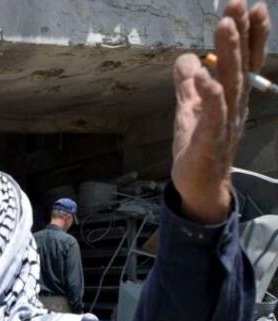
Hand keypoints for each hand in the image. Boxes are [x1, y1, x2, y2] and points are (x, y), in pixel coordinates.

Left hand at [171, 0, 269, 224]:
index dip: (250, 33)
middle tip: (238, 4)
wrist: (199, 185)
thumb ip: (189, 84)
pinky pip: (212, 114)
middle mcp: (234, 104)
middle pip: (240, 63)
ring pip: (230, 82)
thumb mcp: (190, 109)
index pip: (244, 59)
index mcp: (231, 95)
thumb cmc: (198, 146)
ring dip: (227, 54)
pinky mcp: (210, 138)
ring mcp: (224, 121)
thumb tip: (186, 58)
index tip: (251, 6)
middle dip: (241, 32)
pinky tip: (204, 77)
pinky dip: (210, 94)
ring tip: (224, 27)